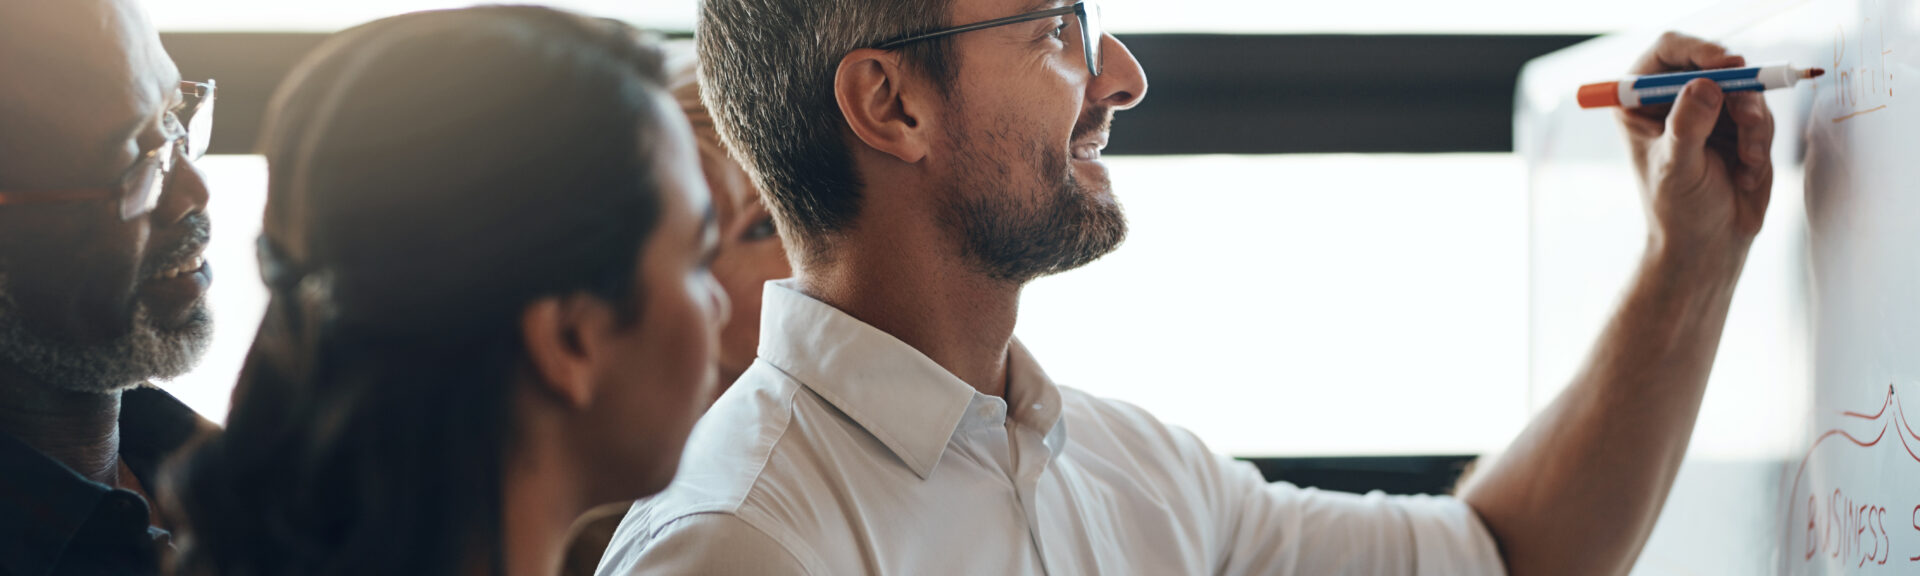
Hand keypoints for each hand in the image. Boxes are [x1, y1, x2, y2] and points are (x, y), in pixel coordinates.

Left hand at [1619, 32, 1773, 277]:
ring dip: (1751, 125)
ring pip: (1745, 90)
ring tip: (1744, 162)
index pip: (1666, 53)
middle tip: (1747, 115)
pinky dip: (1760, 141)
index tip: (1723, 64)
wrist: (1709, 243)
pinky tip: (1747, 172)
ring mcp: (1709, 111)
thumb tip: (1706, 86)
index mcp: (1640, 103)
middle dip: (1736, 89)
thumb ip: (1688, 127)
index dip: (1696, 51)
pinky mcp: (1739, 126)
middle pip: (1714, 64)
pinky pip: (1762, 115)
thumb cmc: (1679, 211)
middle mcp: (1674, 100)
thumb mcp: (1677, 168)